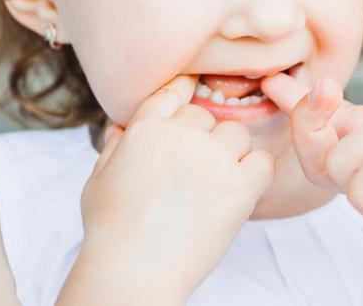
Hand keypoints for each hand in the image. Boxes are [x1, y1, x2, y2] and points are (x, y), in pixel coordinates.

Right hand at [58, 76, 274, 303]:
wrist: (133, 272)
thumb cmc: (111, 231)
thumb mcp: (98, 180)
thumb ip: (115, 148)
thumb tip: (121, 128)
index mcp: (146, 128)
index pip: (174, 91)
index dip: (185, 95)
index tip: (191, 107)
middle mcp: (182, 134)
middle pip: (207, 116)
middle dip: (203, 139)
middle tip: (194, 173)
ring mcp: (213, 157)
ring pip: (237, 134)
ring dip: (231, 153)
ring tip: (213, 186)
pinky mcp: (241, 184)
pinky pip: (263, 161)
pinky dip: (256, 174)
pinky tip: (239, 192)